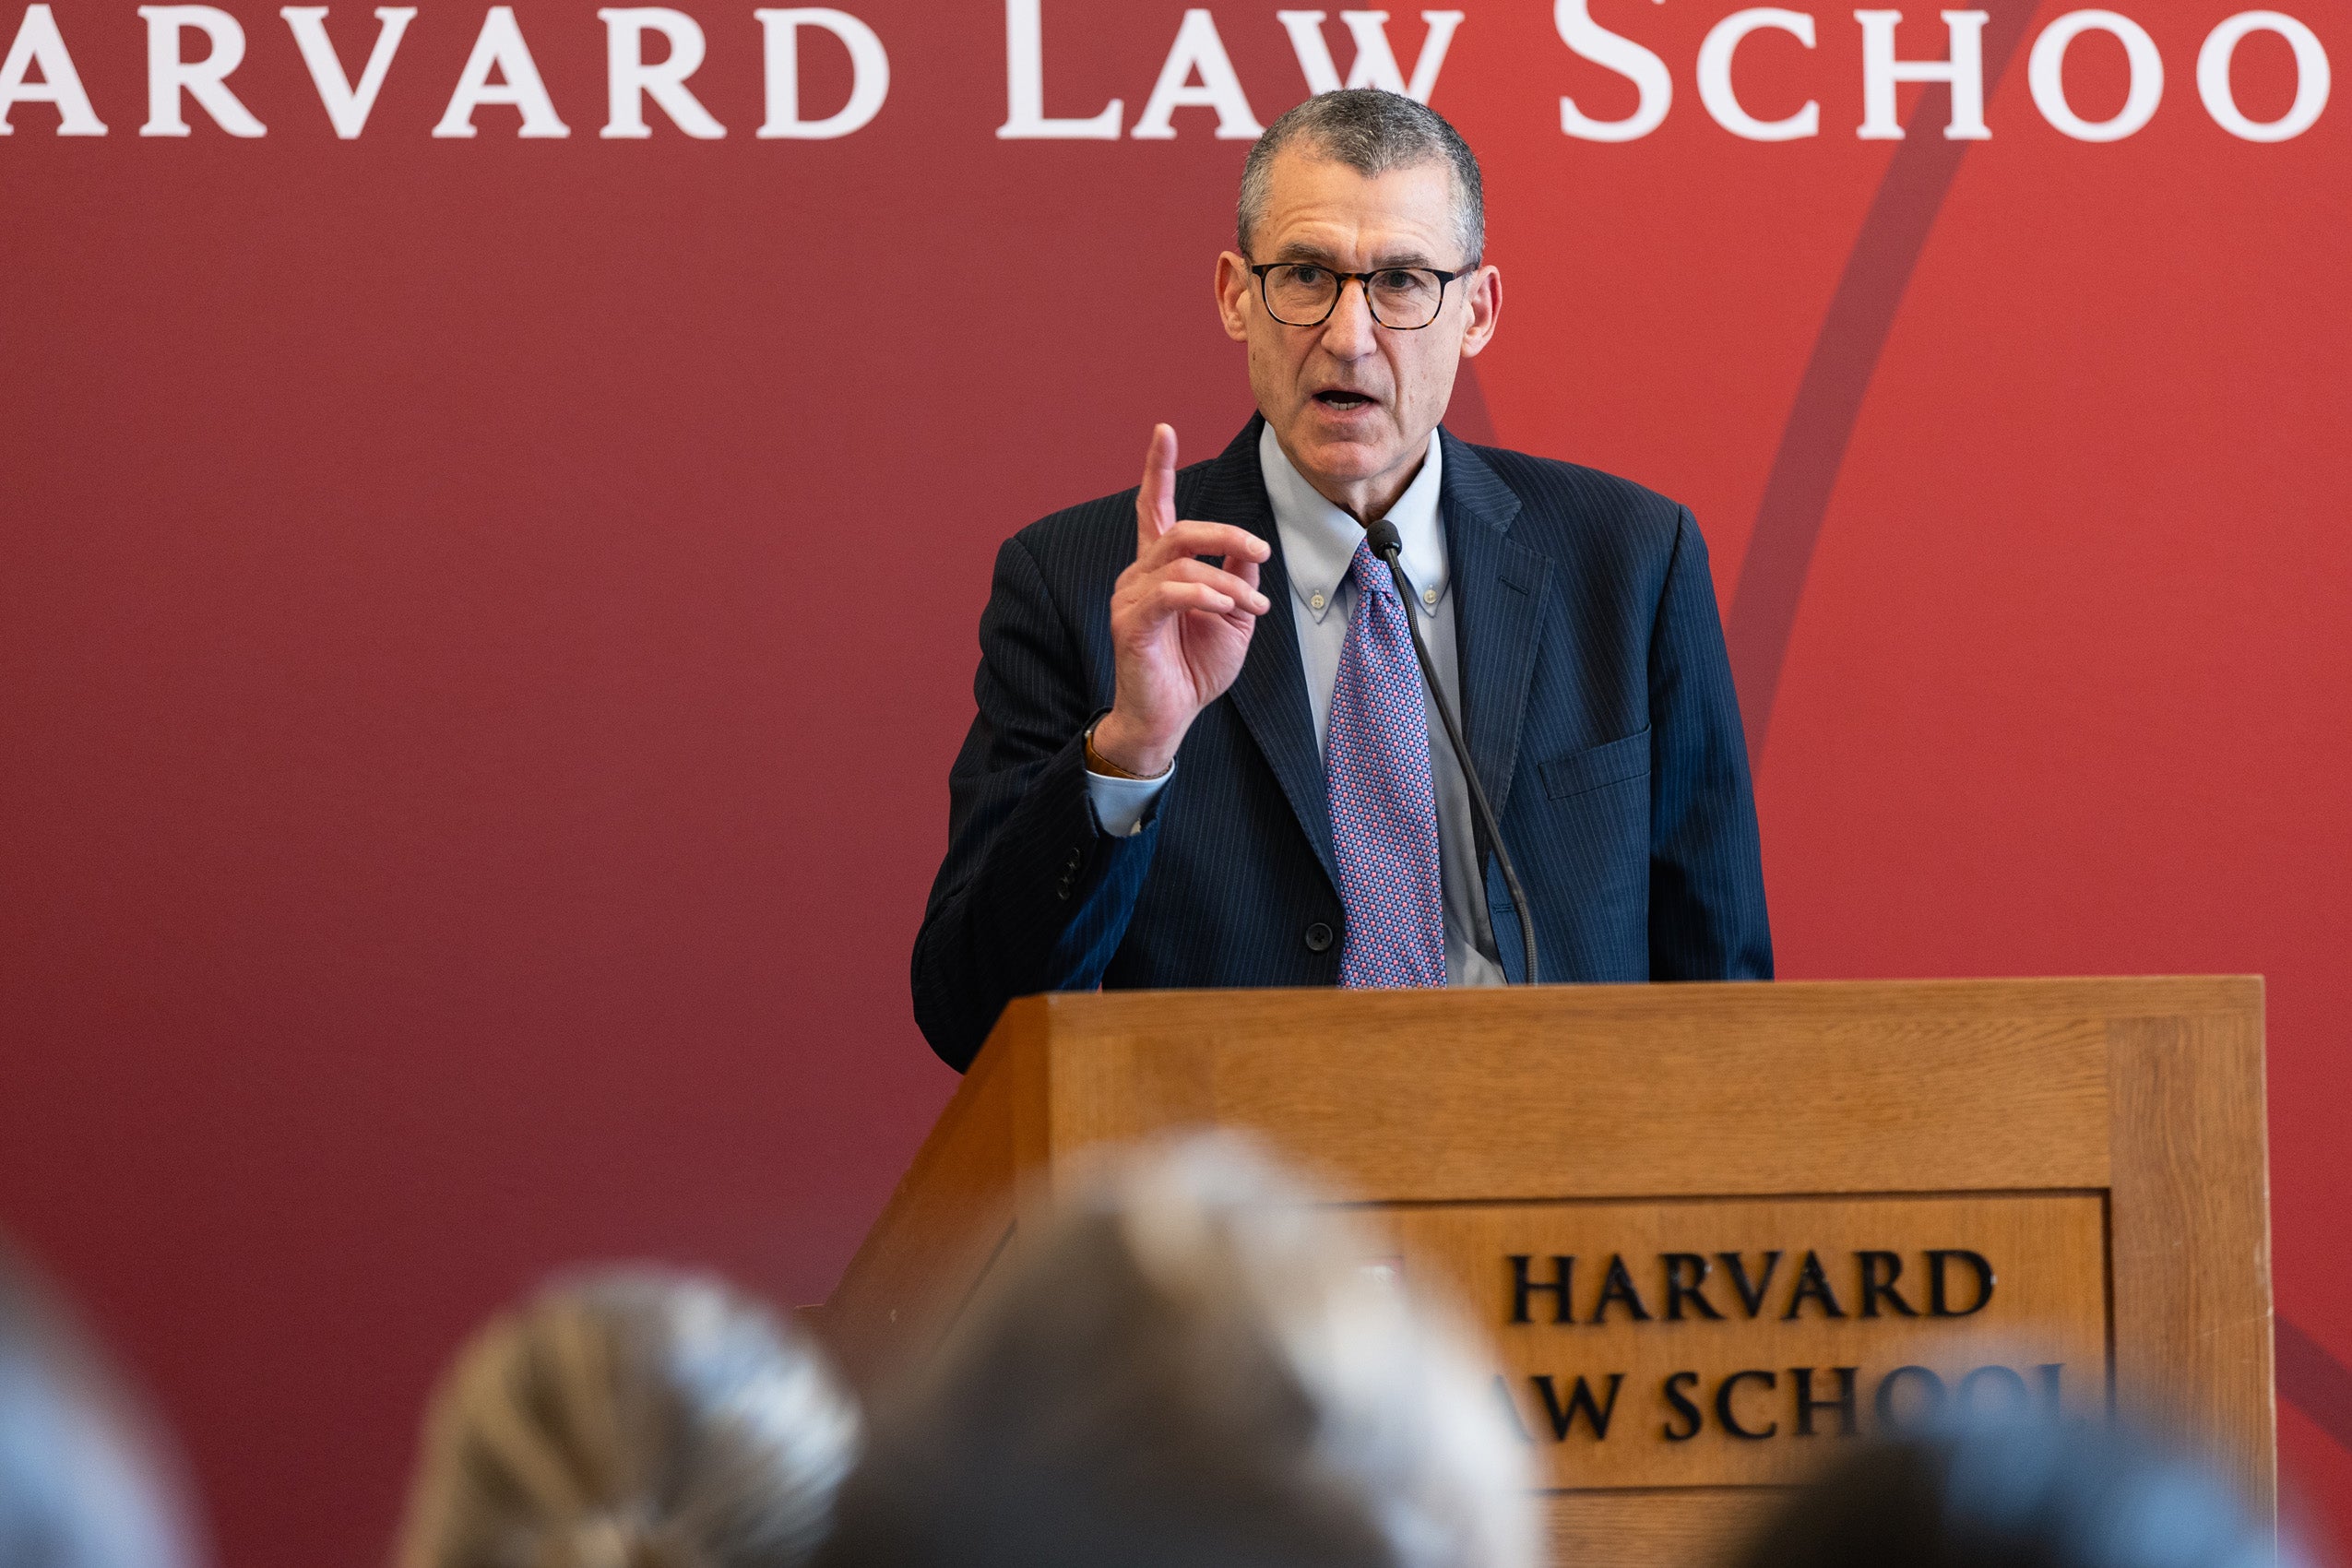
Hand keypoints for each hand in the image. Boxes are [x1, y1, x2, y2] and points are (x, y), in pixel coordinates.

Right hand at [1092, 424, 1271, 777]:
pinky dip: (1205, 595)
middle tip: (1262, 553)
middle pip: (1180, 529)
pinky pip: (1170, 593)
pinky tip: (1226, 608)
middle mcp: (1139, 574)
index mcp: (1160, 568)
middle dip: (1227, 534)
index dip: (1158, 467)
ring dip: (1228, 582)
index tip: (1163, 430)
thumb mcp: (1232, 617)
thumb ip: (1237, 576)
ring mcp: (1130, 597)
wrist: (1169, 717)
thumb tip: (1251, 546)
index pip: (1155, 507)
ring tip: (1252, 606)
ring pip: (1182, 562)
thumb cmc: (1194, 669)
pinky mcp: (1131, 623)